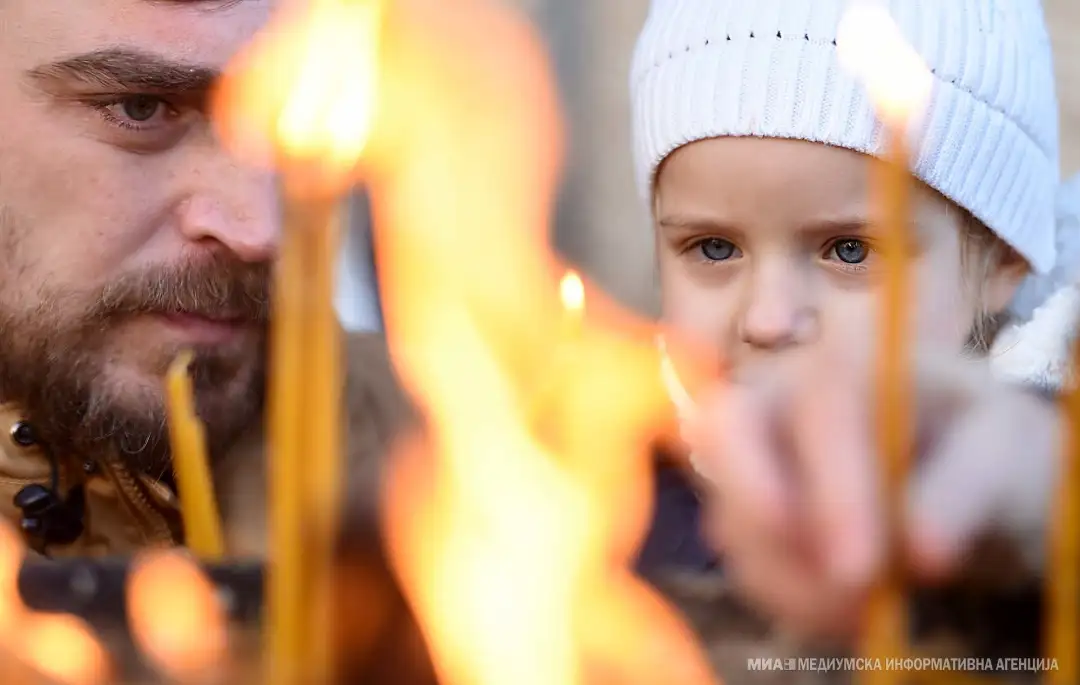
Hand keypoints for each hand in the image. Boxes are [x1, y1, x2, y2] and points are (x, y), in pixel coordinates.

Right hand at [687, 346, 1061, 638]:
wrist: (967, 474)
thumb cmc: (983, 443)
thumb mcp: (1003, 448)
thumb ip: (966, 486)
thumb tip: (921, 551)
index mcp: (845, 365)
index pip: (819, 409)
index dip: (832, 488)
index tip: (859, 568)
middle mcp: (780, 401)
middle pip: (724, 433)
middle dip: (763, 513)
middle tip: (834, 583)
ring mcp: (753, 460)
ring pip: (734, 517)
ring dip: (796, 579)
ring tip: (870, 609)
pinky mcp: (747, 518)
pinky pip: (745, 563)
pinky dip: (793, 601)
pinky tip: (849, 609)